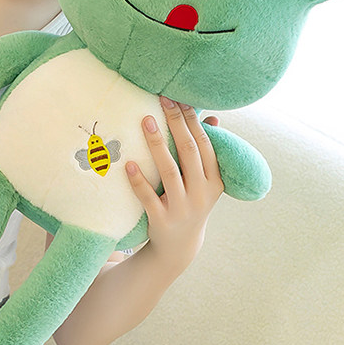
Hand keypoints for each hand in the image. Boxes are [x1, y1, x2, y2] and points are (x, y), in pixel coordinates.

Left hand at [125, 97, 223, 275]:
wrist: (180, 246)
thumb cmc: (190, 201)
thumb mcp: (204, 181)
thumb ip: (206, 152)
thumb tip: (213, 118)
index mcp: (214, 180)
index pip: (205, 144)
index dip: (192, 121)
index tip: (179, 99)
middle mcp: (201, 194)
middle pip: (189, 152)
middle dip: (176, 124)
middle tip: (163, 100)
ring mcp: (182, 208)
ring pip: (169, 171)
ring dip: (156, 145)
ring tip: (145, 120)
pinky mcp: (162, 219)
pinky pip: (149, 197)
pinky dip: (138, 180)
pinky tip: (128, 163)